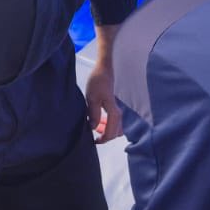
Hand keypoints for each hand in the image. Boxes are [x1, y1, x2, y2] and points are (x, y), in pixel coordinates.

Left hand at [84, 25, 122, 143]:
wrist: (105, 69)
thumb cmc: (97, 81)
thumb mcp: (91, 98)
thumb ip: (93, 114)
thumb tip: (93, 128)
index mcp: (113, 111)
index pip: (111, 132)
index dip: (103, 140)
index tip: (93, 141)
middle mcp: (118, 112)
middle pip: (116, 132)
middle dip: (106, 136)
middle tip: (93, 135)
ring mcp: (117, 109)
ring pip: (116, 127)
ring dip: (107, 130)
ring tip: (95, 127)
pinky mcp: (114, 106)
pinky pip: (114, 121)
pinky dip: (107, 124)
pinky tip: (99, 121)